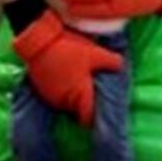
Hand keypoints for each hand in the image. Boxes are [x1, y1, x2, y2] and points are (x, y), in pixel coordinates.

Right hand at [13, 10, 123, 125]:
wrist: (40, 42)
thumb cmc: (70, 50)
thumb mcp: (95, 53)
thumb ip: (112, 61)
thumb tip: (121, 66)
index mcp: (80, 96)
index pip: (88, 119)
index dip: (94, 117)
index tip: (100, 110)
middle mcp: (64, 102)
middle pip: (77, 112)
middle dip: (84, 104)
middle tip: (91, 91)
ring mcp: (51, 98)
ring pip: (66, 104)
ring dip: (72, 98)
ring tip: (77, 83)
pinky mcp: (41, 91)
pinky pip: (56, 97)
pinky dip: (62, 92)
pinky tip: (65, 78)